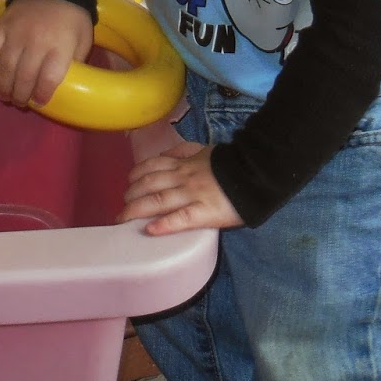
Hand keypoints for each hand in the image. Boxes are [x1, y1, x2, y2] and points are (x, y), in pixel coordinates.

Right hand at [0, 0, 93, 107]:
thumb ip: (75, 62)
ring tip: (5, 94)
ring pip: (5, 66)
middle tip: (19, 102)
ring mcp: (16, 32)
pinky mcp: (1, 24)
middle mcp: (37, 41)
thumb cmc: (73, 18)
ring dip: (3, 85)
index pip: (48, 78)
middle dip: (21, 95)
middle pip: (24, 77)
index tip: (39, 101)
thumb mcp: (84, 41)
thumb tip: (65, 84)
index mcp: (60, 46)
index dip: (42, 94)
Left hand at [119, 141, 244, 235]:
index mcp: (184, 164)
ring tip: (124, 220)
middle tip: (122, 207)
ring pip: (158, 201)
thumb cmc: (233, 164)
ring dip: (136, 210)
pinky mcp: (204, 212)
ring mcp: (192, 195)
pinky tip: (151, 230)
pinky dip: (164, 224)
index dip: (136, 175)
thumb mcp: (207, 150)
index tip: (128, 183)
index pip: (152, 166)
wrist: (258, 173)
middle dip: (130, 196)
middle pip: (148, 185)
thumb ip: (186, 150)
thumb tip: (168, 153)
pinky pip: (181, 218)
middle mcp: (183, 178)